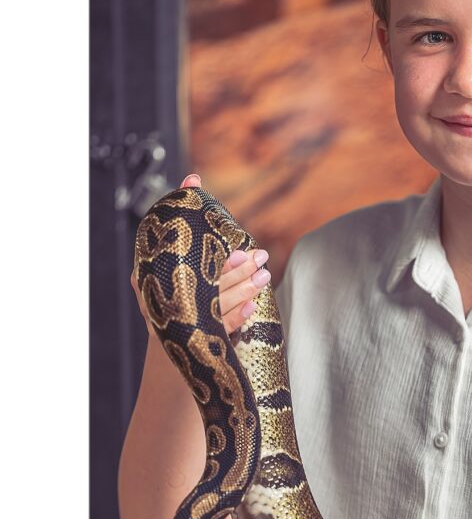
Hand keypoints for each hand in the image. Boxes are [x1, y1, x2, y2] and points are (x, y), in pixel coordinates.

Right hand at [130, 173, 271, 336]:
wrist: (167, 332)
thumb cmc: (173, 279)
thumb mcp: (173, 250)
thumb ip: (184, 213)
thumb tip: (194, 178)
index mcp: (160, 276)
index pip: (191, 267)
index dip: (217, 261)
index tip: (239, 251)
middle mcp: (171, 300)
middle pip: (208, 287)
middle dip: (237, 273)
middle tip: (260, 258)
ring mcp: (184, 322)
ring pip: (217, 307)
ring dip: (243, 291)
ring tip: (263, 276)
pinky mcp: (198, 339)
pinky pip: (219, 330)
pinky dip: (236, 318)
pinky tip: (253, 306)